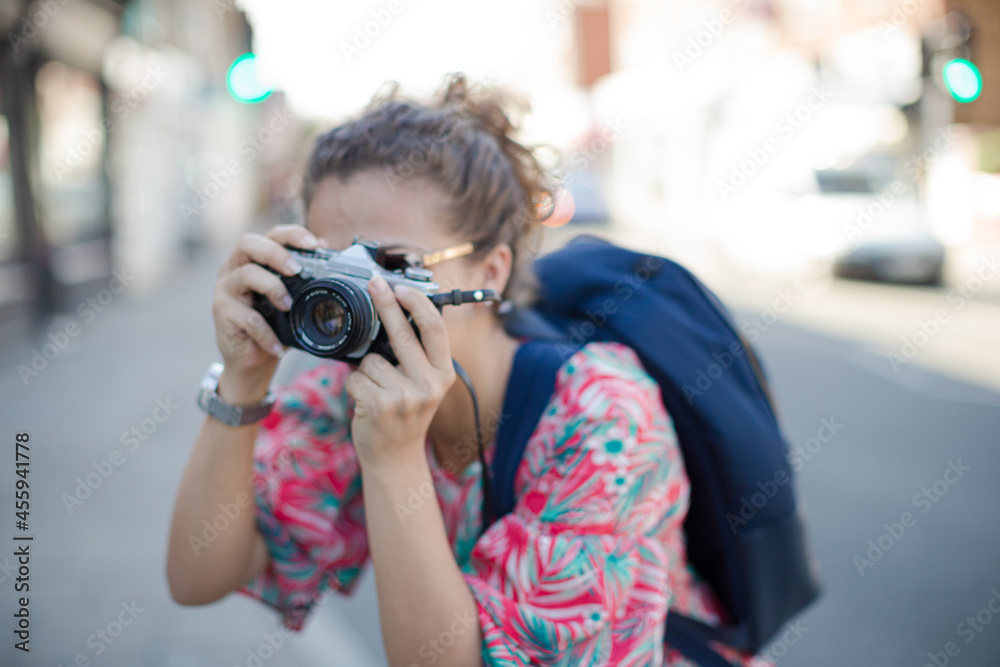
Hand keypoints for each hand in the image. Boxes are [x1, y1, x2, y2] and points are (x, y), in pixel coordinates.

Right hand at [211, 224, 318, 401]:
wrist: (252, 361)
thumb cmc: (273, 325)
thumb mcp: (291, 299)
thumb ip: (303, 276)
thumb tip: (325, 248)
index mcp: (254, 259)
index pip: (271, 234)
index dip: (292, 234)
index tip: (314, 244)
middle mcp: (234, 268)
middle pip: (248, 243)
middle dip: (276, 253)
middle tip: (296, 270)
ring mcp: (225, 288)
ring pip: (246, 275)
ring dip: (273, 288)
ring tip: (288, 306)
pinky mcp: (221, 311)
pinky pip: (248, 317)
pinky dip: (267, 332)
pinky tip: (278, 345)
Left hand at [345, 275, 456, 468]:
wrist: (394, 458)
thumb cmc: (405, 416)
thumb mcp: (424, 386)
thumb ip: (418, 356)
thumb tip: (397, 314)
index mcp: (444, 374)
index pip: (435, 328)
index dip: (417, 303)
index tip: (400, 287)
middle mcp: (429, 384)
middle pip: (404, 332)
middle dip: (386, 302)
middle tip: (374, 284)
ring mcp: (405, 395)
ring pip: (372, 359)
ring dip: (366, 370)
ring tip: (377, 391)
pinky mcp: (380, 404)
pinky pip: (357, 377)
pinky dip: (355, 386)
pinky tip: (367, 403)